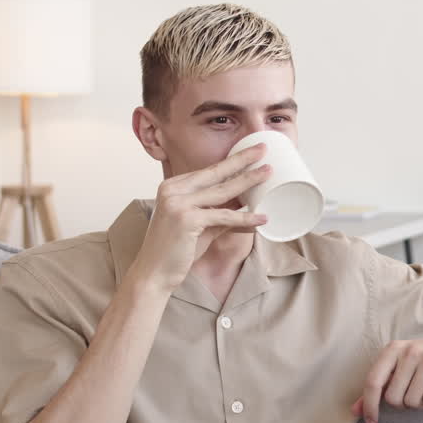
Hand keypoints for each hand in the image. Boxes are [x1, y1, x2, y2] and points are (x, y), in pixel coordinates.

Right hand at [128, 145, 270, 293]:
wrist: (154, 273)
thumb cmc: (177, 251)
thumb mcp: (202, 227)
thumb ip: (221, 214)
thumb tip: (248, 208)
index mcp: (173, 186)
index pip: (207, 171)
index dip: (231, 161)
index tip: (251, 152)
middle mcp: (173, 190)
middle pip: (215, 172)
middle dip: (242, 159)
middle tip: (263, 148)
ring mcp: (178, 203)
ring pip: (222, 191)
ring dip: (249, 181)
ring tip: (268, 173)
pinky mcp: (186, 219)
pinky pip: (224, 216)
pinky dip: (245, 218)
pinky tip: (262, 218)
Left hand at [352, 327, 422, 422]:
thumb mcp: (398, 366)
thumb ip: (376, 388)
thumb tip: (355, 411)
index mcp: (393, 349)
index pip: (373, 382)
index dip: (369, 405)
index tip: (371, 422)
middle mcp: (409, 352)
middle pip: (393, 398)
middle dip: (401, 404)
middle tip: (411, 394)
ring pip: (413, 401)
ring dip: (418, 403)